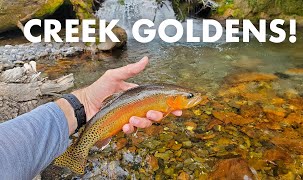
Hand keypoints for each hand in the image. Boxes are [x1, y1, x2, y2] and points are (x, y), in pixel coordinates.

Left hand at [59, 56, 181, 134]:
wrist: (84, 105)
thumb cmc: (99, 89)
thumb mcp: (114, 76)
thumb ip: (130, 69)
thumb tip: (146, 58)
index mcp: (138, 96)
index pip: (158, 101)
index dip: (170, 106)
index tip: (179, 110)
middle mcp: (137, 107)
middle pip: (155, 114)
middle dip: (157, 116)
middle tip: (152, 114)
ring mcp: (131, 118)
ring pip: (145, 124)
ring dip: (142, 122)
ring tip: (132, 119)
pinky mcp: (123, 127)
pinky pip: (132, 130)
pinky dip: (130, 129)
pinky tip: (125, 125)